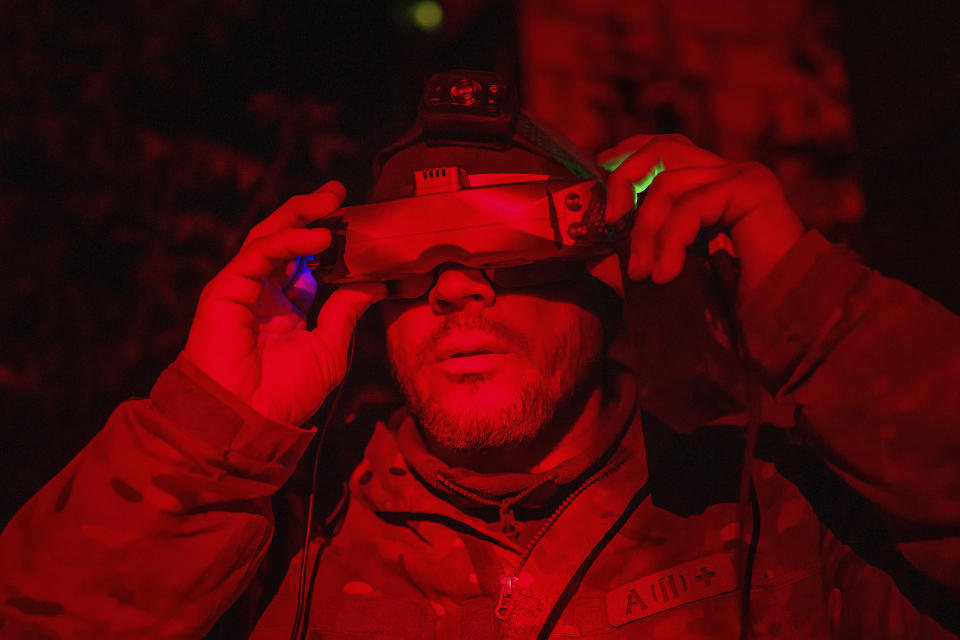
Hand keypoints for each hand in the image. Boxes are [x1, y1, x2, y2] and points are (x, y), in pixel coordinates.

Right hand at [183, 181, 385, 424]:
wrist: (250, 420)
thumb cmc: (285, 392)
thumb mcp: (330, 347)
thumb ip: (345, 310)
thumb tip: (375, 283)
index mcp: (285, 306)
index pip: (307, 260)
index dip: (329, 237)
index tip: (354, 219)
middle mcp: (263, 292)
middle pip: (286, 239)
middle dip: (311, 212)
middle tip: (338, 193)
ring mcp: (243, 287)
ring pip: (269, 236)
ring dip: (300, 215)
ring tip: (331, 202)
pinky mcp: (226, 288)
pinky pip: (259, 253)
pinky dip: (288, 241)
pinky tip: (318, 237)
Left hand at [587, 134, 804, 299]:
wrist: (782, 319)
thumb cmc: (731, 301)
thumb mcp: (674, 266)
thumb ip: (644, 246)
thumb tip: (600, 240)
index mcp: (713, 183)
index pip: (667, 147)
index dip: (631, 152)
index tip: (602, 168)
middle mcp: (729, 171)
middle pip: (664, 149)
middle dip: (626, 179)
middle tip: (612, 222)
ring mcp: (743, 176)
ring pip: (670, 183)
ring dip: (646, 230)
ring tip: (643, 273)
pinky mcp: (752, 189)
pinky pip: (691, 205)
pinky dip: (670, 240)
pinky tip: (666, 274)